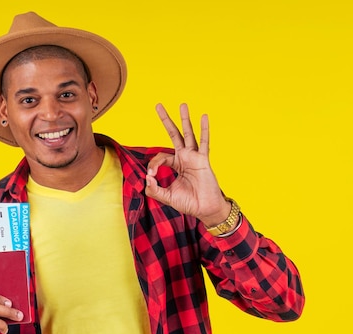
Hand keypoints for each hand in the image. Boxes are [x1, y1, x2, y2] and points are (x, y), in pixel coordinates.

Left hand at [146, 103, 231, 226]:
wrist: (206, 210)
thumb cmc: (189, 203)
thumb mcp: (167, 197)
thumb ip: (154, 189)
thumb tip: (146, 178)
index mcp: (176, 164)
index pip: (160, 157)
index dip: (154, 165)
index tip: (152, 176)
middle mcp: (185, 157)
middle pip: (174, 134)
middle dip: (166, 120)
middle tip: (158, 105)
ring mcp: (194, 157)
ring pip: (188, 134)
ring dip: (184, 119)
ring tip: (182, 104)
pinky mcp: (203, 160)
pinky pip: (204, 143)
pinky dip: (204, 130)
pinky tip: (204, 117)